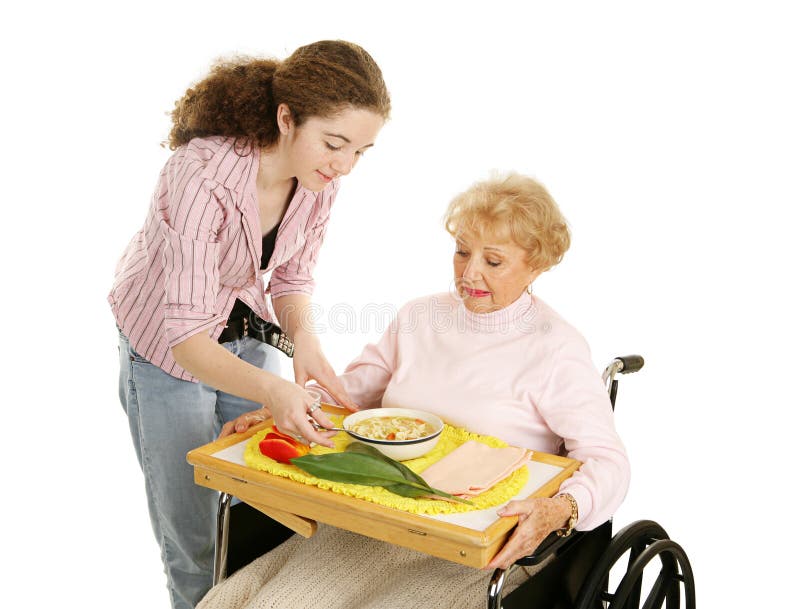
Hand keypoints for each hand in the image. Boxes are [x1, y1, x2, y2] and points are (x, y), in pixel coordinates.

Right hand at [218, 382, 337, 446]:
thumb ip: (320, 415)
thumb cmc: (290, 391)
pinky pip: (297, 434)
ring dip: (313, 434)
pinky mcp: (282, 429)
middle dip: (321, 436)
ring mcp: (284, 429)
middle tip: (332, 431)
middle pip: (308, 438)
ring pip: (303, 437)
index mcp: (296, 418)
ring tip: (319, 425)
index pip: (311, 435)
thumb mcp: (309, 400)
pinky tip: (308, 422)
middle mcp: (288, 426)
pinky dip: (305, 431)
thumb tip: (331, 426)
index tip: (332, 443)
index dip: (323, 441)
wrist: (272, 390)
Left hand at [291, 330, 358, 411]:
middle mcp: (330, 374)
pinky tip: (344, 398)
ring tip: (353, 407)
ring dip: (347, 397)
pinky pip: (338, 384)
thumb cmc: (303, 356)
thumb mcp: (298, 373)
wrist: (308, 341)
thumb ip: (300, 388)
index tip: (352, 409)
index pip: (336, 392)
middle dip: (349, 402)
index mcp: (323, 375)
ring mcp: (331, 372)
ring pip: (341, 387)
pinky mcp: (330, 371)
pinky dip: (343, 392)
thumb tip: (300, 401)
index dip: (344, 401)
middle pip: (342, 391)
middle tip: (356, 412)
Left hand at [484, 496, 571, 569]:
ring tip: (488, 558)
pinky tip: (500, 553)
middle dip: (495, 563)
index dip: (497, 560)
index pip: (509, 552)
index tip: (487, 564)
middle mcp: (526, 544)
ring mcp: (528, 548)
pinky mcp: (528, 548)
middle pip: (508, 560)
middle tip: (482, 562)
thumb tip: (500, 512)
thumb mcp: (528, 504)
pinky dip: (506, 557)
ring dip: (500, 561)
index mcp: (524, 534)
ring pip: (511, 560)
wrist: (556, 514)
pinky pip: (515, 557)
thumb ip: (513, 507)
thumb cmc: (544, 509)